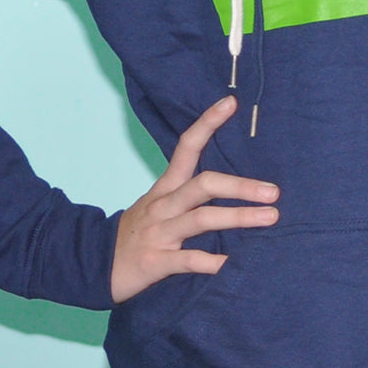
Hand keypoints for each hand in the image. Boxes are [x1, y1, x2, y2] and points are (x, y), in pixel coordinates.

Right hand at [110, 95, 278, 303]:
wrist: (93, 264)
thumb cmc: (137, 233)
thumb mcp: (158, 205)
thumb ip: (188, 194)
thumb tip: (232, 182)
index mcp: (165, 188)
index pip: (186, 146)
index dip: (207, 123)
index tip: (231, 103)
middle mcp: (164, 205)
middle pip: (203, 184)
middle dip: (240, 186)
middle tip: (274, 191)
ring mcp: (160, 233)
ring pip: (202, 219)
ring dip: (239, 217)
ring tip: (270, 218)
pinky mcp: (156, 262)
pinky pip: (189, 260)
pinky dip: (214, 262)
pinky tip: (237, 263)